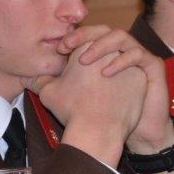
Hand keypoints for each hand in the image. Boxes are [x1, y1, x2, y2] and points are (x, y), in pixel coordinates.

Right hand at [35, 44, 145, 167]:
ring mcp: (129, 64)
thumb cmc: (72, 110)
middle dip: (94, 58)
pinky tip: (116, 96)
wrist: (98, 132)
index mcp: (87, 46)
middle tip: (86, 75)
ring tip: (102, 87)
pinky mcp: (142, 79)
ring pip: (118, 62)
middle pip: (102, 49)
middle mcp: (110, 49)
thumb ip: (40, 80)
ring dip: (111, 69)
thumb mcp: (48, 92)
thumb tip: (30, 78)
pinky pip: (132, 77)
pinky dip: (125, 84)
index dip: (73, 52)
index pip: (81, 42)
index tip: (70, 65)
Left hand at [59, 26, 173, 153]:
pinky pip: (139, 54)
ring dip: (101, 45)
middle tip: (69, 46)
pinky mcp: (153, 67)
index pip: (88, 34)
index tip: (59, 48)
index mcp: (101, 54)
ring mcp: (137, 57)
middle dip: (86, 34)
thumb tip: (27, 76)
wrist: (119, 136)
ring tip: (85, 60)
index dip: (74, 36)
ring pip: (121, 36)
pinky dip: (122, 59)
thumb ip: (47, 83)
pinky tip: (107, 72)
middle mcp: (119, 51)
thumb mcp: (63, 97)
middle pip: (104, 29)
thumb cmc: (90, 116)